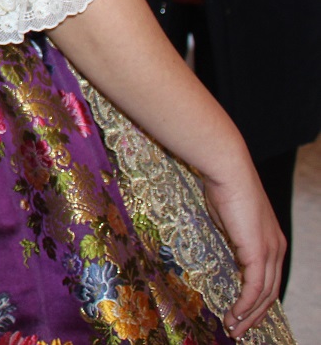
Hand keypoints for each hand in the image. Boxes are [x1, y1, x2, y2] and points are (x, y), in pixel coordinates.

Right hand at [202, 164, 284, 335]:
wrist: (228, 171)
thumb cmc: (223, 188)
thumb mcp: (228, 220)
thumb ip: (231, 239)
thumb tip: (225, 250)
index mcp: (272, 241)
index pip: (269, 279)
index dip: (257, 300)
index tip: (241, 313)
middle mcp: (276, 249)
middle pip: (271, 292)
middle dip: (254, 315)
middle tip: (238, 330)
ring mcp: (270, 251)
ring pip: (265, 294)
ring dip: (248, 315)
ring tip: (233, 328)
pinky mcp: (257, 252)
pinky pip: (254, 287)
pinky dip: (245, 305)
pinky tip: (234, 314)